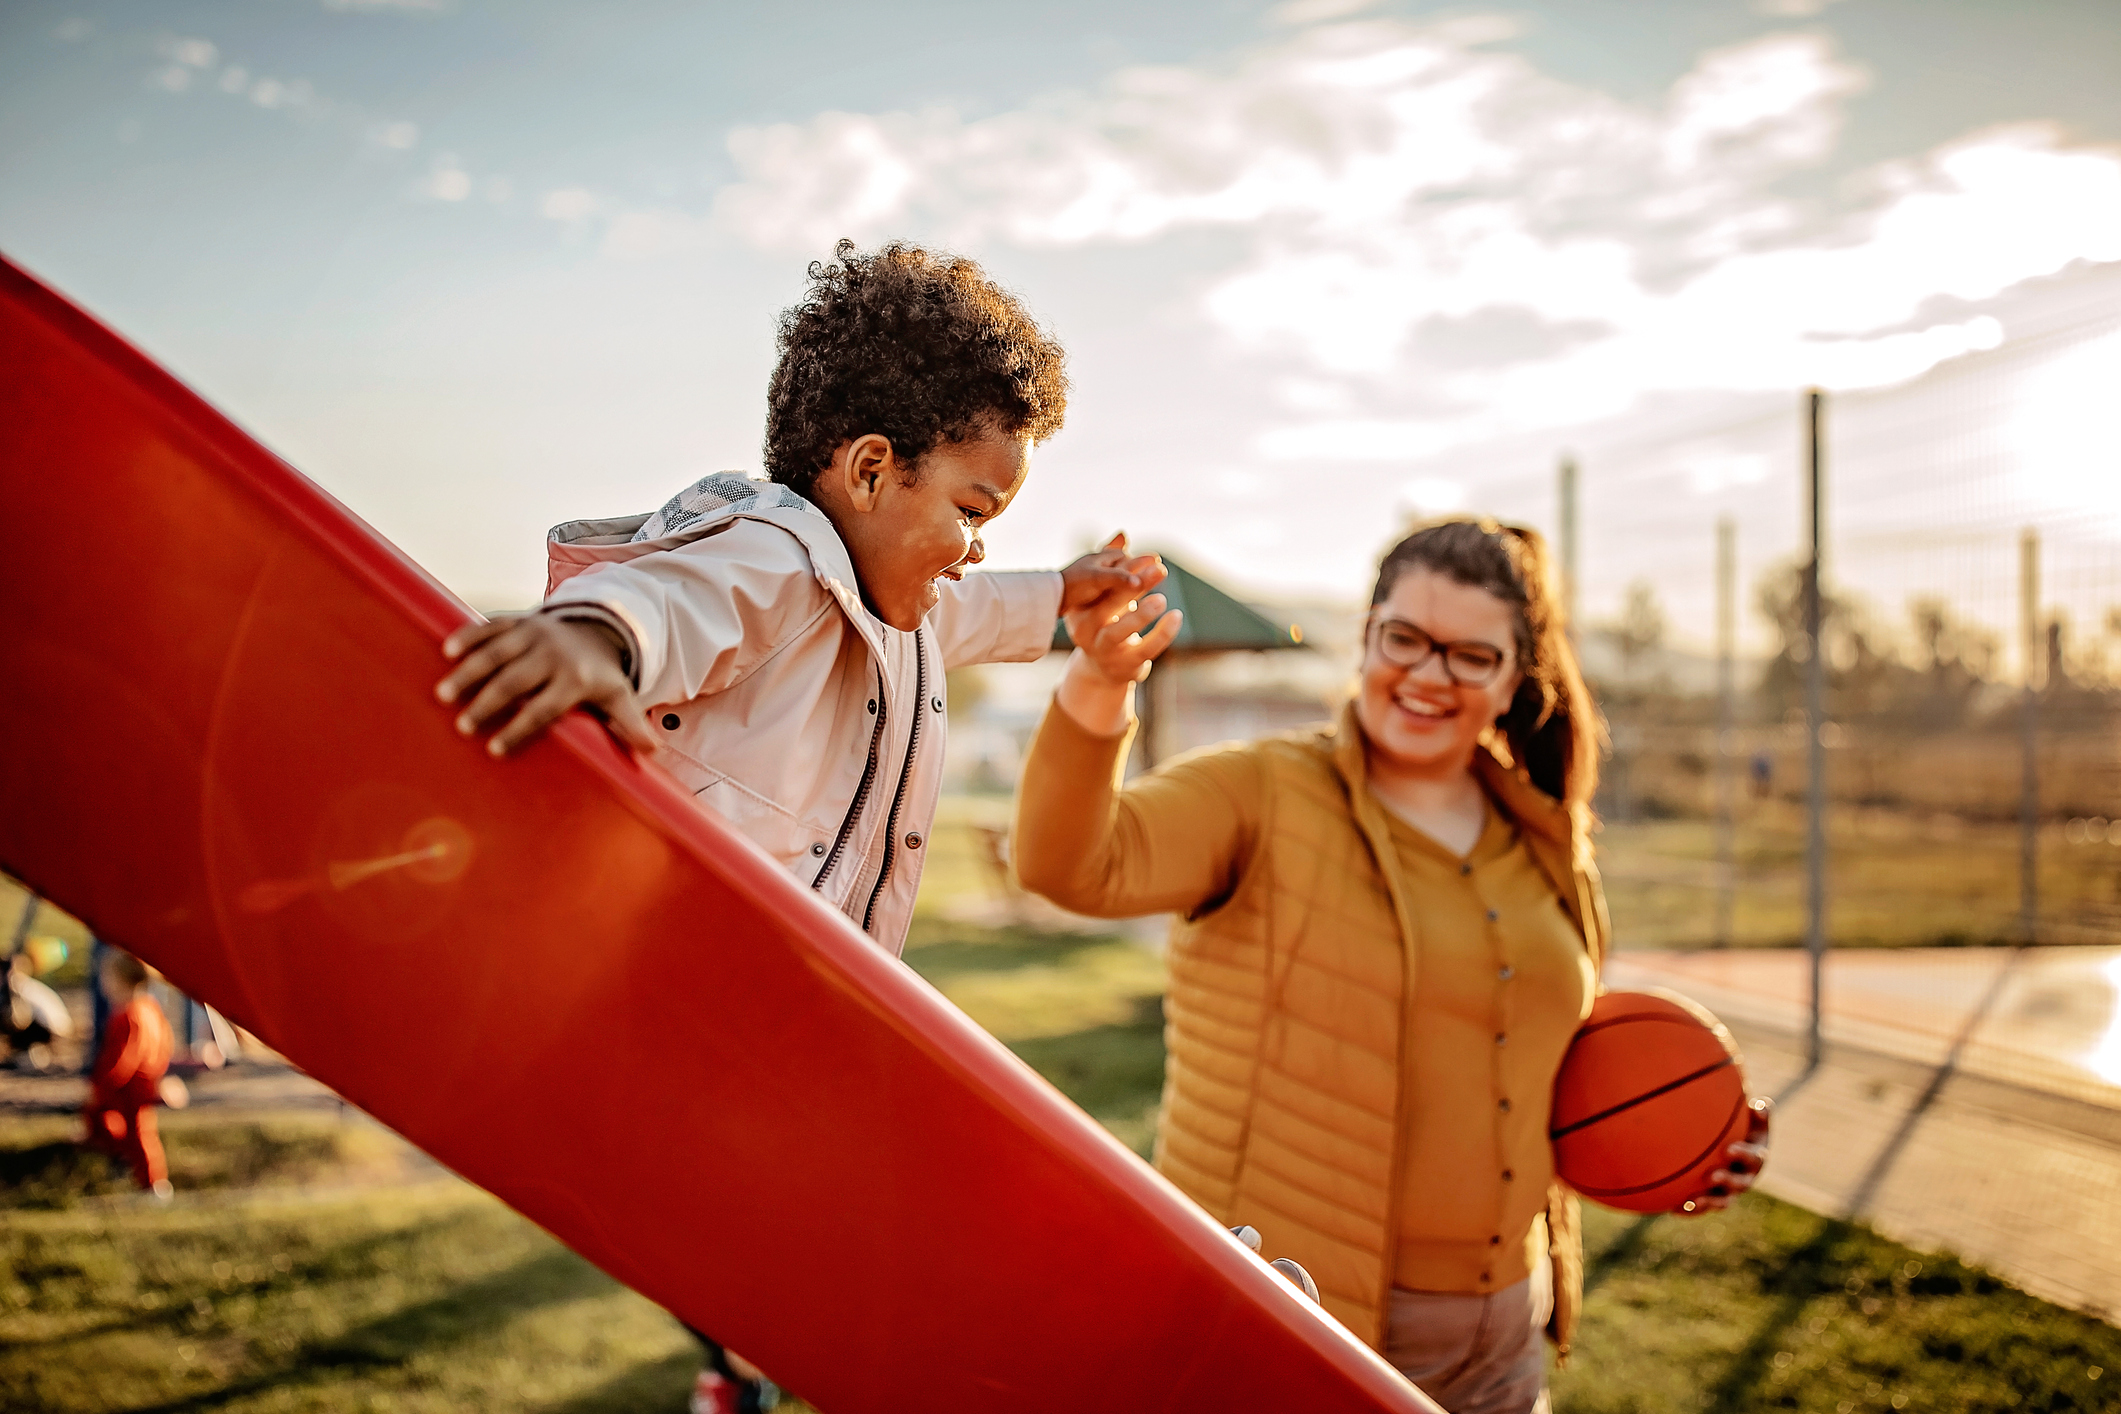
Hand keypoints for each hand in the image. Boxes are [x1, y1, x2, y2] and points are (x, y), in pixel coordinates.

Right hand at [434, 613, 658, 757]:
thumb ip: (631, 724)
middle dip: (488, 703)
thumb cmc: (599, 675)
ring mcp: (533, 634)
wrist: (594, 629)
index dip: (521, 729)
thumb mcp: (619, 697)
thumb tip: (652, 752)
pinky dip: (469, 636)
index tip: (496, 750)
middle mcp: (552, 655)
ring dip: (469, 672)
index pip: (544, 709)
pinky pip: (490, 626)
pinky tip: (446, 650)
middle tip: (464, 727)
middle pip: (515, 680)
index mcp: (574, 679)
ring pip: (496, 652)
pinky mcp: (517, 620)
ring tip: (443, 696)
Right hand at [1062, 539, 1180, 687]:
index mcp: (1080, 608)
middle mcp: (1086, 629)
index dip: (1125, 570)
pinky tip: (1176, 616)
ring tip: (1161, 600)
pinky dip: (1162, 634)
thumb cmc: (1107, 621)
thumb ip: (1115, 566)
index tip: (1151, 556)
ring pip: (1119, 632)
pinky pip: (1144, 649)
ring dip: (1141, 615)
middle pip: (1107, 606)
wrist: (1104, 667)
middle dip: (1132, 586)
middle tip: (1159, 569)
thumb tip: (1123, 535)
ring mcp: (1104, 649)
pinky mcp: (1125, 664)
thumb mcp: (1106, 594)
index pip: (1101, 586)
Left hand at [1676, 1096, 1770, 1214]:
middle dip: (1727, 1180)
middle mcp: (1745, 1177)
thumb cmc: (1738, 1126)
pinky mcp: (1713, 1200)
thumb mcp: (1751, 1118)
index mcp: (1756, 1157)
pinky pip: (1702, 1208)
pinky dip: (1690, 1210)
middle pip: (1740, 1183)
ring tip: (1692, 1201)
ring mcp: (1730, 1191)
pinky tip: (1672, 1209)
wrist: (1728, 1147)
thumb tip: (1759, 1104)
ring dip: (1708, 1202)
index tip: (1728, 1149)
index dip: (1743, 1154)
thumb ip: (1759, 1111)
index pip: (1754, 1157)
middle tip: (1712, 1176)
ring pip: (1722, 1201)